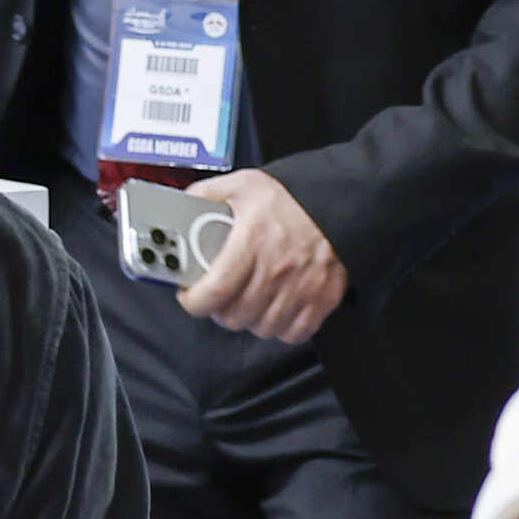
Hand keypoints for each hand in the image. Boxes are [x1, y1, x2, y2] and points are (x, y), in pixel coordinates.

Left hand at [168, 169, 347, 342]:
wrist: (339, 202)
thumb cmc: (290, 198)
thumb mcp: (242, 185)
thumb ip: (206, 195)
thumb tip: (178, 208)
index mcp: (252, 241)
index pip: (214, 290)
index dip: (194, 301)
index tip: (189, 296)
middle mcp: (277, 269)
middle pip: (234, 316)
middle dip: (218, 310)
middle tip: (218, 297)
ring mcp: (302, 288)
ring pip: (261, 328)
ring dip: (249, 319)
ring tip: (246, 301)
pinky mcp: (322, 299)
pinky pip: (293, 333)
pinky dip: (280, 328)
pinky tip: (274, 309)